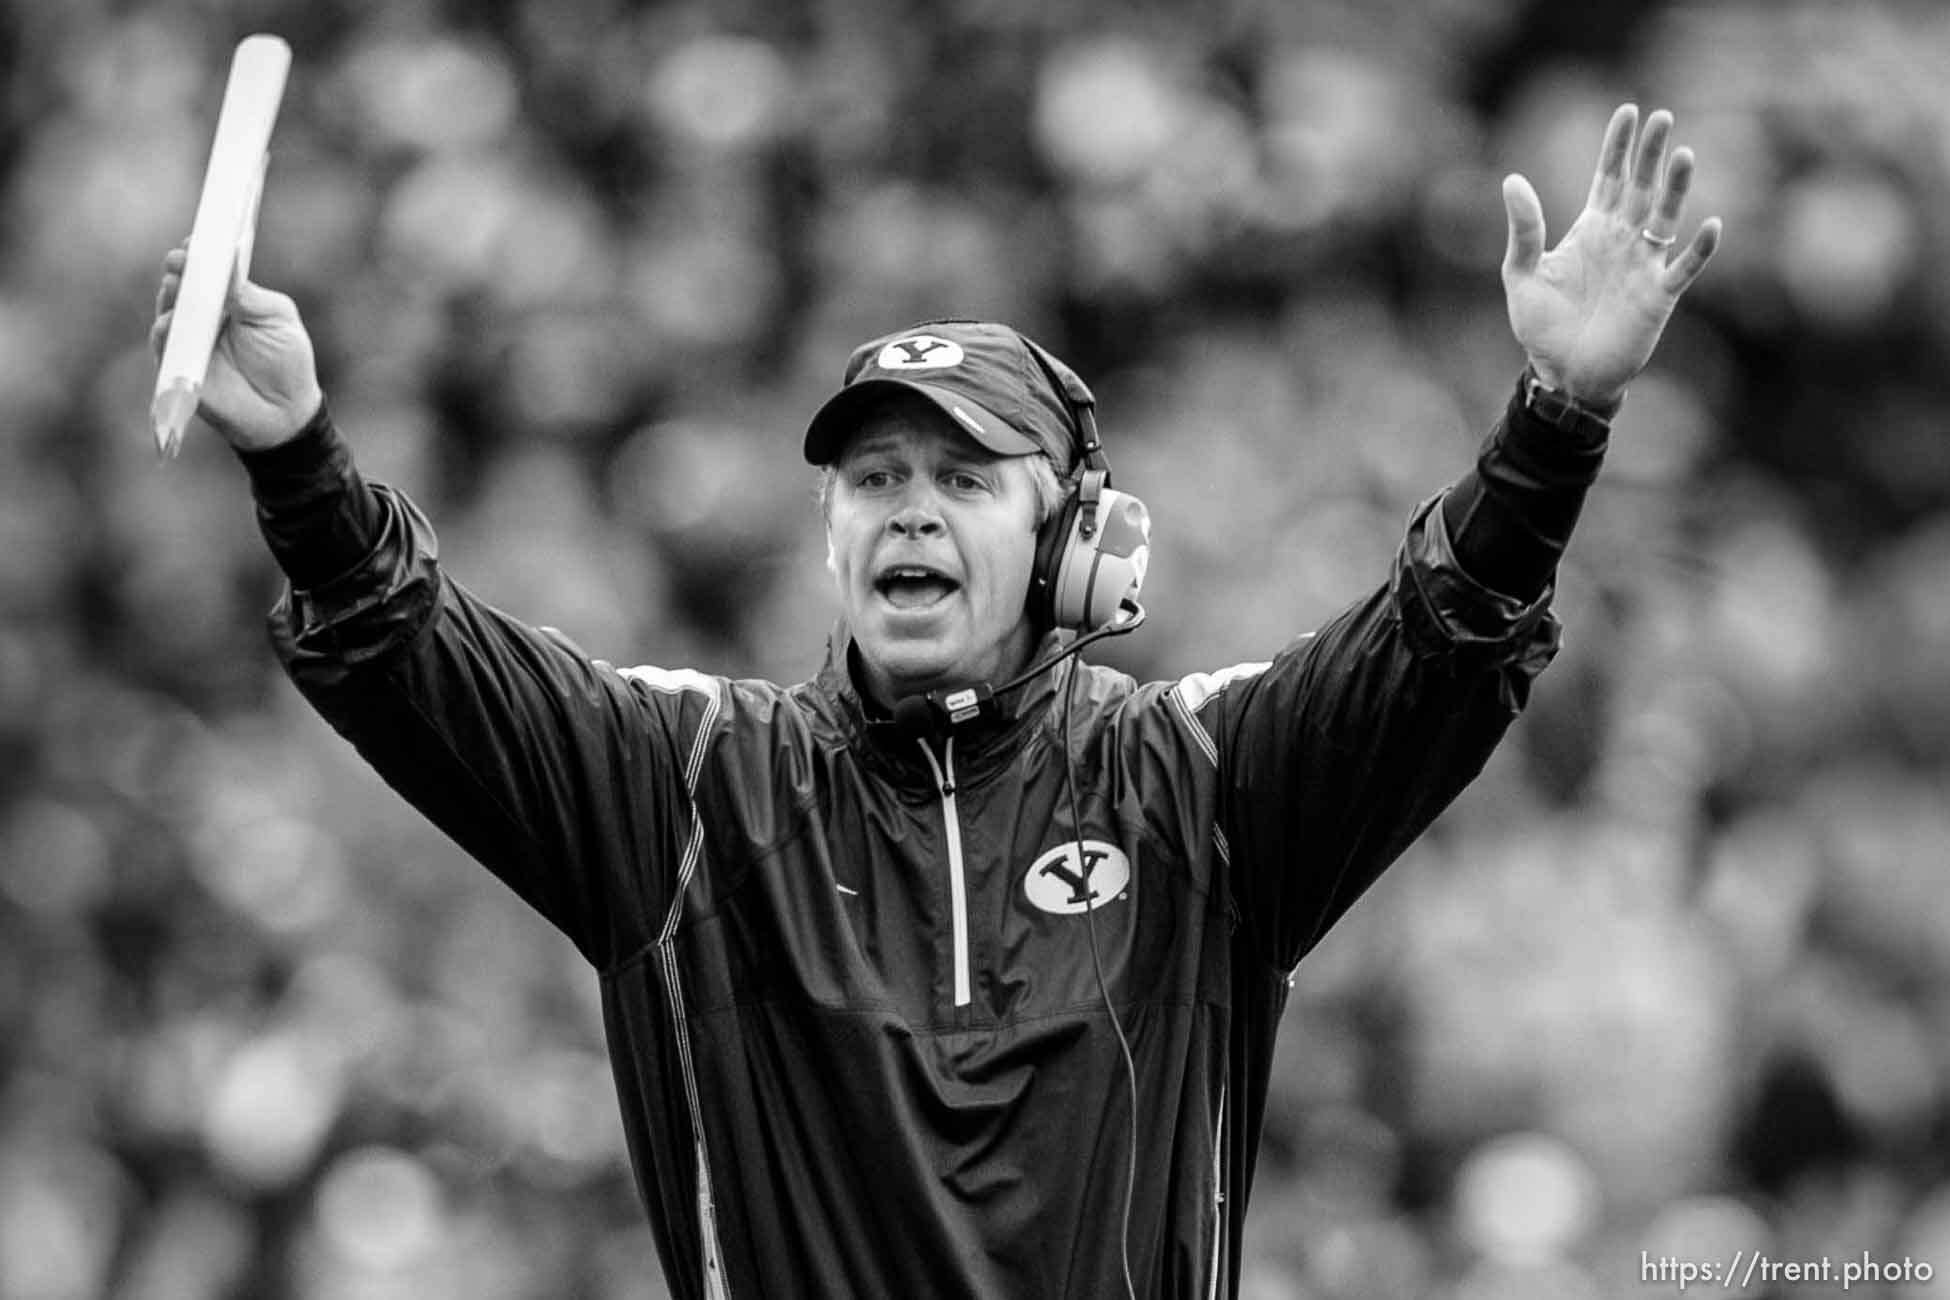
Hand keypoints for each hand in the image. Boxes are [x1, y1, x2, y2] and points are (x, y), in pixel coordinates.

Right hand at [150, 245, 323, 450]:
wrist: (286, 413)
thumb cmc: (287, 362)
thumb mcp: (277, 319)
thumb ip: (249, 294)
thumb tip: (227, 263)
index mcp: (229, 299)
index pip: (207, 269)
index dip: (200, 252)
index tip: (197, 240)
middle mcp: (204, 315)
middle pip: (183, 284)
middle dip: (180, 269)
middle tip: (182, 259)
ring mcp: (189, 340)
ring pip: (168, 310)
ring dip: (170, 296)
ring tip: (177, 285)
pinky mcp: (179, 366)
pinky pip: (164, 344)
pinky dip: (166, 331)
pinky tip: (170, 322)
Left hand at [1501, 104, 1721, 407]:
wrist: (1562, 375)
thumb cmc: (1542, 328)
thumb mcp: (1522, 274)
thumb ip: (1524, 229)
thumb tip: (1513, 180)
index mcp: (1592, 230)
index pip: (1609, 178)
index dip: (1618, 147)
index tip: (1627, 112)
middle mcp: (1622, 240)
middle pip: (1642, 187)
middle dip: (1651, 153)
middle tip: (1662, 116)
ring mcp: (1643, 265)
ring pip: (1665, 217)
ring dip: (1676, 188)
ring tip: (1684, 154)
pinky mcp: (1658, 295)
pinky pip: (1683, 268)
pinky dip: (1698, 249)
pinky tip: (1709, 224)